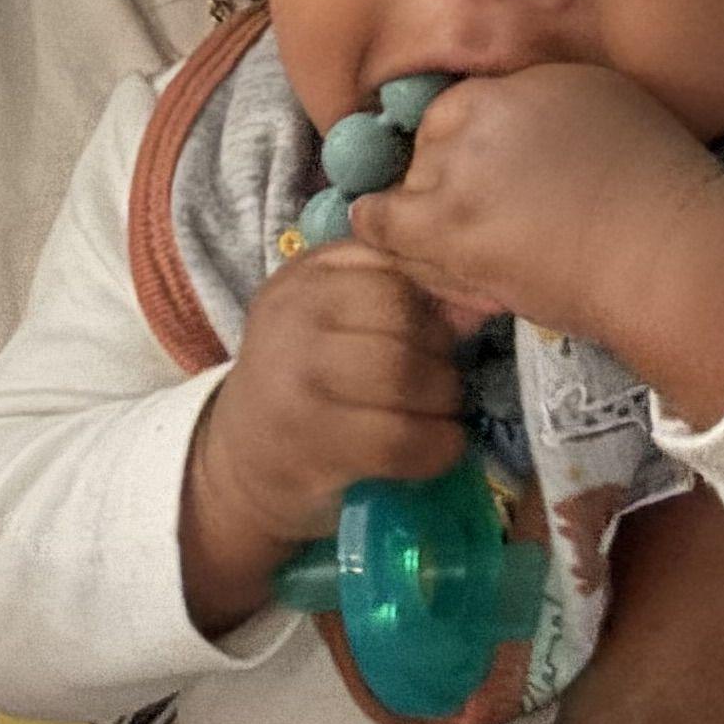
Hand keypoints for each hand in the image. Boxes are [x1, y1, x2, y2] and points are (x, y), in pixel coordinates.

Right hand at [179, 240, 467, 637]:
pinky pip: (400, 439)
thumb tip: (481, 294)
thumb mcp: (335, 319)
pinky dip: (438, 446)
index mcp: (306, 274)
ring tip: (440, 411)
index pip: (396, 259)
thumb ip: (397, 294)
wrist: (242, 464)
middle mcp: (292, 316)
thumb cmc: (308, 381)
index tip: (459, 326)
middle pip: (403, 315)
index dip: (443, 293)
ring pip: (404, 374)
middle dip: (442, 350)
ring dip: (444, 398)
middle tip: (444, 377)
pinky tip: (441, 447)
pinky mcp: (311, 444)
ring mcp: (296, 380)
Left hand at [352, 64, 723, 418]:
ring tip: (459, 250)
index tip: (475, 177)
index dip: (457, 148)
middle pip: (422, 152)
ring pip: (399, 197)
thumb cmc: (656, 183)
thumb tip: (508, 122)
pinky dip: (394, 245)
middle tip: (477, 222)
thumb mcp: (601, 103)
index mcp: (509, 88)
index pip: (447, 113)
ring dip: (415, 224)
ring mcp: (454, 177)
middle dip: (438, 184)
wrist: (667, 252)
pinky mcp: (449, 235)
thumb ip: (538, 101)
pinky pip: (385, 230)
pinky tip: (413, 259)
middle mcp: (471, 122)